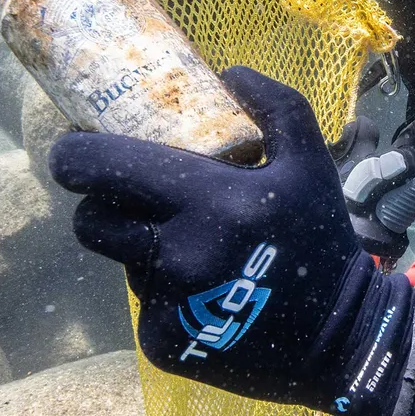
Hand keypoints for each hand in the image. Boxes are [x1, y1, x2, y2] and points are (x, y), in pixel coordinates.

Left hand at [48, 67, 374, 405]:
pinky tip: (208, 293)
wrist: (339, 337)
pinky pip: (145, 305)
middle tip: (130, 201)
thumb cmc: (322, 241)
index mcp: (210, 201)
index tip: (77, 150)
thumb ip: (277, 107)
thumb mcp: (312, 164)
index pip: (100, 169)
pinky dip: (167, 294)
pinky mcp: (164, 343)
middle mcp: (178, 254)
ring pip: (123, 263)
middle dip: (100, 205)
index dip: (74, 155)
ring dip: (143, 249)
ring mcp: (167, 305)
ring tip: (194, 248)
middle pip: (90, 222)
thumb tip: (229, 72)